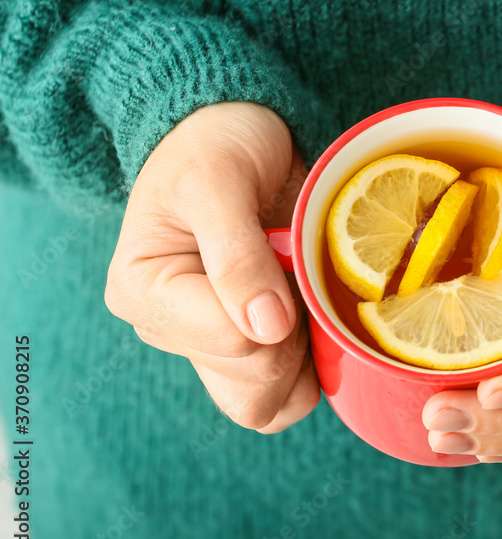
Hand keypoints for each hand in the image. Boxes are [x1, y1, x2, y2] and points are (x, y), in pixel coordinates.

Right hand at [105, 102, 319, 432]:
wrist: (237, 133)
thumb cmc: (216, 145)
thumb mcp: (218, 178)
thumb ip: (237, 253)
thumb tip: (267, 328)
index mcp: (144, 294)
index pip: (230, 343)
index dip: (280, 311)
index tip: (286, 254)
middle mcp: (173, 332)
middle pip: (252, 390)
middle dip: (296, 343)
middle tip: (302, 275)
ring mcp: (213, 348)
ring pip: (272, 405)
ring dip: (310, 361)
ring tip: (309, 295)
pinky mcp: (251, 350)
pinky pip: (290, 393)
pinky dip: (318, 367)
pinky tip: (320, 315)